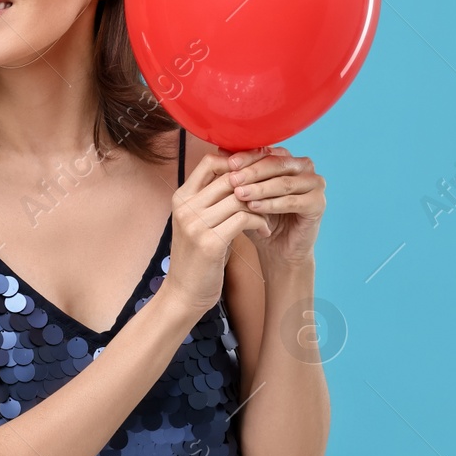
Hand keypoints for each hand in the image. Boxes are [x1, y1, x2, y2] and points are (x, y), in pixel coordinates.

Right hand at [166, 152, 270, 318]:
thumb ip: (212, 199)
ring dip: (262, 205)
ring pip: (240, 197)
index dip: (237, 162)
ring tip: (269, 216)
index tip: (257, 173)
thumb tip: (240, 174)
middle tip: (274, 191)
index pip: (210, 161)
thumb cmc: (198, 257)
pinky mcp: (210, 242)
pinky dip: (260, 222)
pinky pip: (245, 218)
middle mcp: (186, 207)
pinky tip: (265, 231)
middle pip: (229, 177)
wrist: (184, 294)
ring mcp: (195, 224)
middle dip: (256, 182)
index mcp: (181, 197)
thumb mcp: (199, 222)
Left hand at [223, 145, 323, 266]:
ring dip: (260, 188)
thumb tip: (219, 150)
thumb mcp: (245, 192)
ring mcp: (315, 184)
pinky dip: (272, 204)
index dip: (247, 156)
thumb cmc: (259, 217)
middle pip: (276, 164)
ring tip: (239, 194)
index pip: (267, 152)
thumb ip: (237, 172)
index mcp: (288, 159)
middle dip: (252, 172)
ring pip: (284, 182)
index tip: (228, 163)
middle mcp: (304, 167)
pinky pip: (293, 201)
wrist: (277, 248)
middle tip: (232, 179)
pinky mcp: (318, 203)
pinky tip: (254, 207)